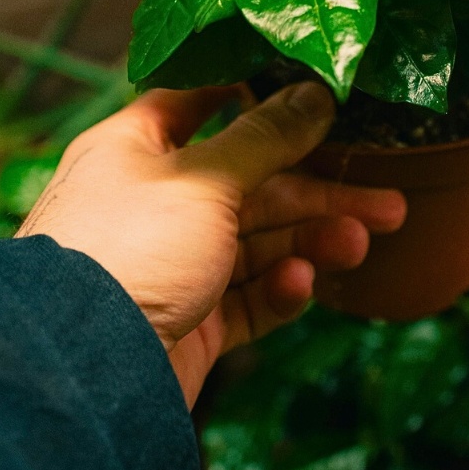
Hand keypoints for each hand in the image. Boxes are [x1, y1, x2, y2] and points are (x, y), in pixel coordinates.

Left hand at [17, 83, 405, 407]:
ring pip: (259, 242)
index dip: (254, 94)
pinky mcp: (191, 321)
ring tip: (362, 244)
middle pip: (251, 182)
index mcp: (137, 148)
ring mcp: (173, 263)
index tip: (312, 93)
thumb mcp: (204, 179)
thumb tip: (316, 92)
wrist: (81, 376)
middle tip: (387, 201)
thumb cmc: (129, 249)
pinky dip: (278, 290)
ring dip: (312, 241)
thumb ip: (266, 138)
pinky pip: (247, 297)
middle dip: (319, 192)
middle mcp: (154, 200)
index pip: (199, 103)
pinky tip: (299, 286)